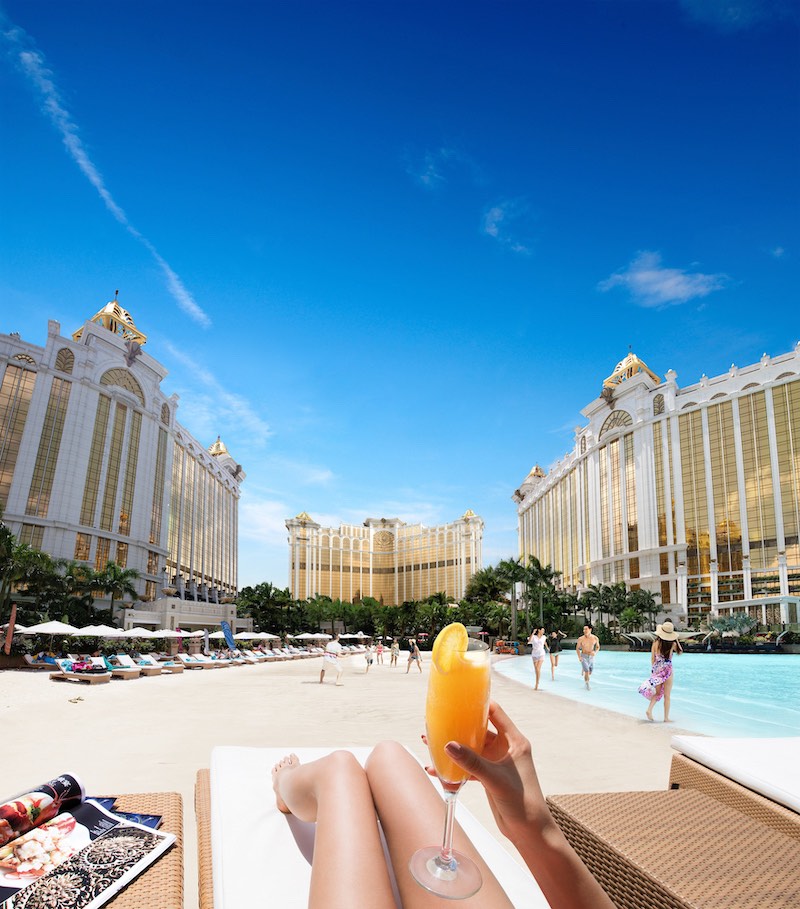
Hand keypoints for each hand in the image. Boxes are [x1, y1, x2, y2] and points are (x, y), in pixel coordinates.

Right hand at [441, 701, 549, 839]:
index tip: (459, 699)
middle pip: (479, 730)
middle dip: (458, 726)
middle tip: (438, 722)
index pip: (496, 713)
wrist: (529, 831)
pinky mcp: (489, 776)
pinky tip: (436, 770)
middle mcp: (505, 748)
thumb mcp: (495, 778)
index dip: (479, 704)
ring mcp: (496, 762)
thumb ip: (472, 761)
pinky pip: (469, 766)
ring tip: (430, 742)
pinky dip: (455, 767)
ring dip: (453, 747)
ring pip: (471, 749)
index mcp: (514, 741)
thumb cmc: (522, 802)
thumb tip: (448, 745)